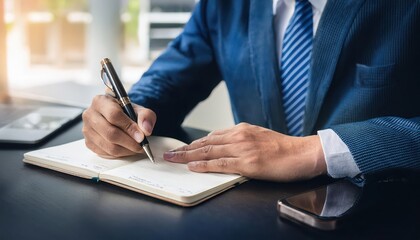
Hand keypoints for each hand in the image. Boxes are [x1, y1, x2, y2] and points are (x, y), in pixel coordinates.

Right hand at [82, 94, 155, 157]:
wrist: (118, 117)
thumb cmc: (126, 112)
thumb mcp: (138, 109)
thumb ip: (146, 116)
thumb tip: (146, 130)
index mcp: (101, 101)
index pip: (113, 115)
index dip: (129, 127)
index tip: (141, 136)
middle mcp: (90, 114)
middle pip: (110, 133)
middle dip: (129, 142)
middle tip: (141, 145)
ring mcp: (87, 130)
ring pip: (108, 145)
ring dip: (126, 150)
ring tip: (137, 148)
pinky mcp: (88, 142)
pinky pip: (105, 153)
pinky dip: (120, 154)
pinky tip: (127, 149)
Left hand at [163, 123, 325, 181]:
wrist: (303, 152)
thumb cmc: (284, 147)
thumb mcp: (259, 136)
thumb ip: (242, 140)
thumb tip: (226, 146)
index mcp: (242, 129)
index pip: (212, 136)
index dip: (195, 143)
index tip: (183, 147)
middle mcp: (239, 136)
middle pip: (205, 143)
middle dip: (185, 149)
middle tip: (170, 153)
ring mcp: (242, 149)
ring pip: (208, 152)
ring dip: (187, 156)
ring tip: (173, 159)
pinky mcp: (248, 162)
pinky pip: (220, 164)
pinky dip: (204, 165)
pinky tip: (192, 166)